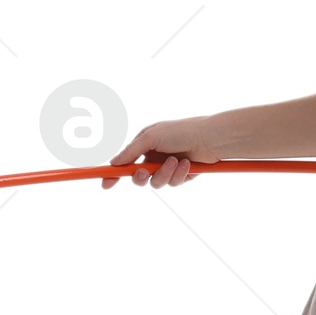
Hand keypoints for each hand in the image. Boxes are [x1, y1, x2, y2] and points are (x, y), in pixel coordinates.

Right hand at [101, 119, 222, 190]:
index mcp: (145, 144)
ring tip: (176, 161)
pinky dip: (179, 175)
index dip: (114, 173)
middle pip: (139, 177)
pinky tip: (188, 164)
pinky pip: (173, 183)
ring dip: (165, 173)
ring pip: (156, 182)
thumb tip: (114, 162)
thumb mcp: (151, 137)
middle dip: (142, 176)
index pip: (125, 161)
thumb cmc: (181, 131)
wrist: (210, 138)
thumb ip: (131, 151)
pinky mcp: (182, 176)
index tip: (105, 184)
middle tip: (146, 172)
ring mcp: (168, 167)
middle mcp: (155, 156)